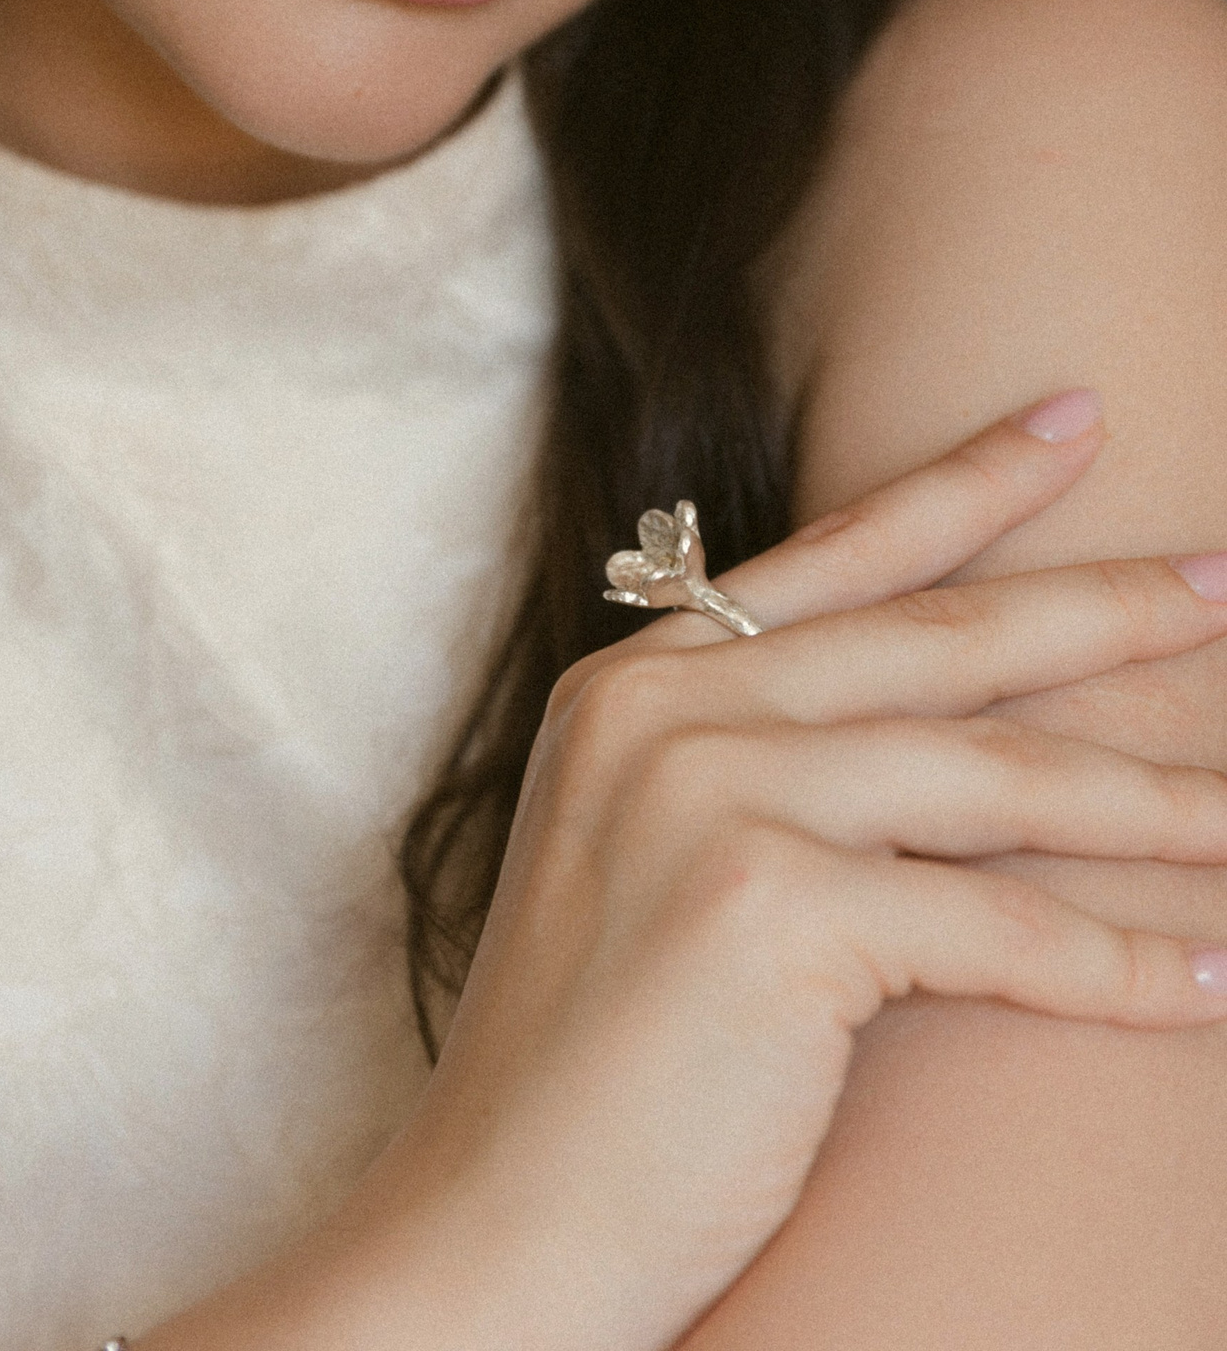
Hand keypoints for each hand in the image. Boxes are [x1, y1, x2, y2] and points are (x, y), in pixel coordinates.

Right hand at [302, 391, 1226, 1350]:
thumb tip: (933, 731)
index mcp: (634, 683)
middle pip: (938, 642)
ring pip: (992, 782)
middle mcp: (666, 711)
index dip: (964, 485)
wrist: (495, 1227)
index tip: (1074, 422)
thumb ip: (756, 765)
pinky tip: (1210, 979)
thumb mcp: (651, 861)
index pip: (835, 558)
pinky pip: (998, 932)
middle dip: (1104, 611)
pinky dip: (1121, 966)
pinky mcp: (766, 910)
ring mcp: (708, 798)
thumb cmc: (591, 1072)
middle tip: (1226, 580)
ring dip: (1155, 807)